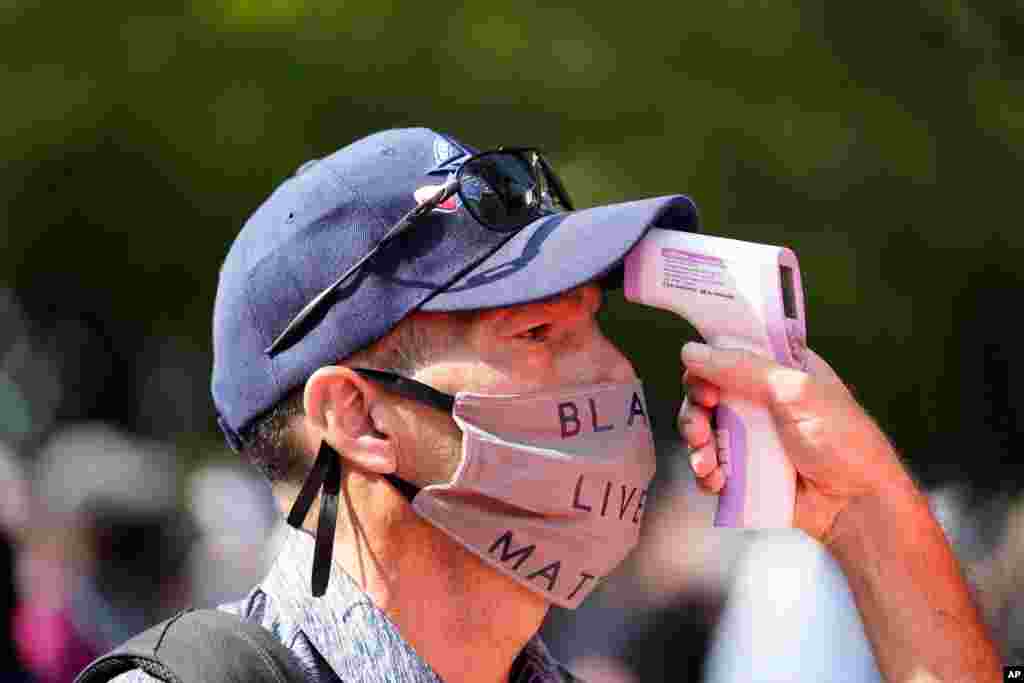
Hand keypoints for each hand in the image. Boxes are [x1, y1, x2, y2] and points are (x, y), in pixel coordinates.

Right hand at [678, 342, 907, 542]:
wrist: (857, 506)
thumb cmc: (841, 440)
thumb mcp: (795, 392)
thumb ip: (742, 368)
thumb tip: (689, 350)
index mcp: (778, 370)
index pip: (729, 356)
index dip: (708, 368)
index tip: (707, 388)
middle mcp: (761, 400)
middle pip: (706, 393)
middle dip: (695, 412)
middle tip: (700, 429)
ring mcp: (750, 437)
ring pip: (703, 430)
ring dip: (697, 445)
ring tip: (706, 463)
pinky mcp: (744, 470)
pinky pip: (710, 465)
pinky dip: (705, 472)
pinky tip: (716, 481)